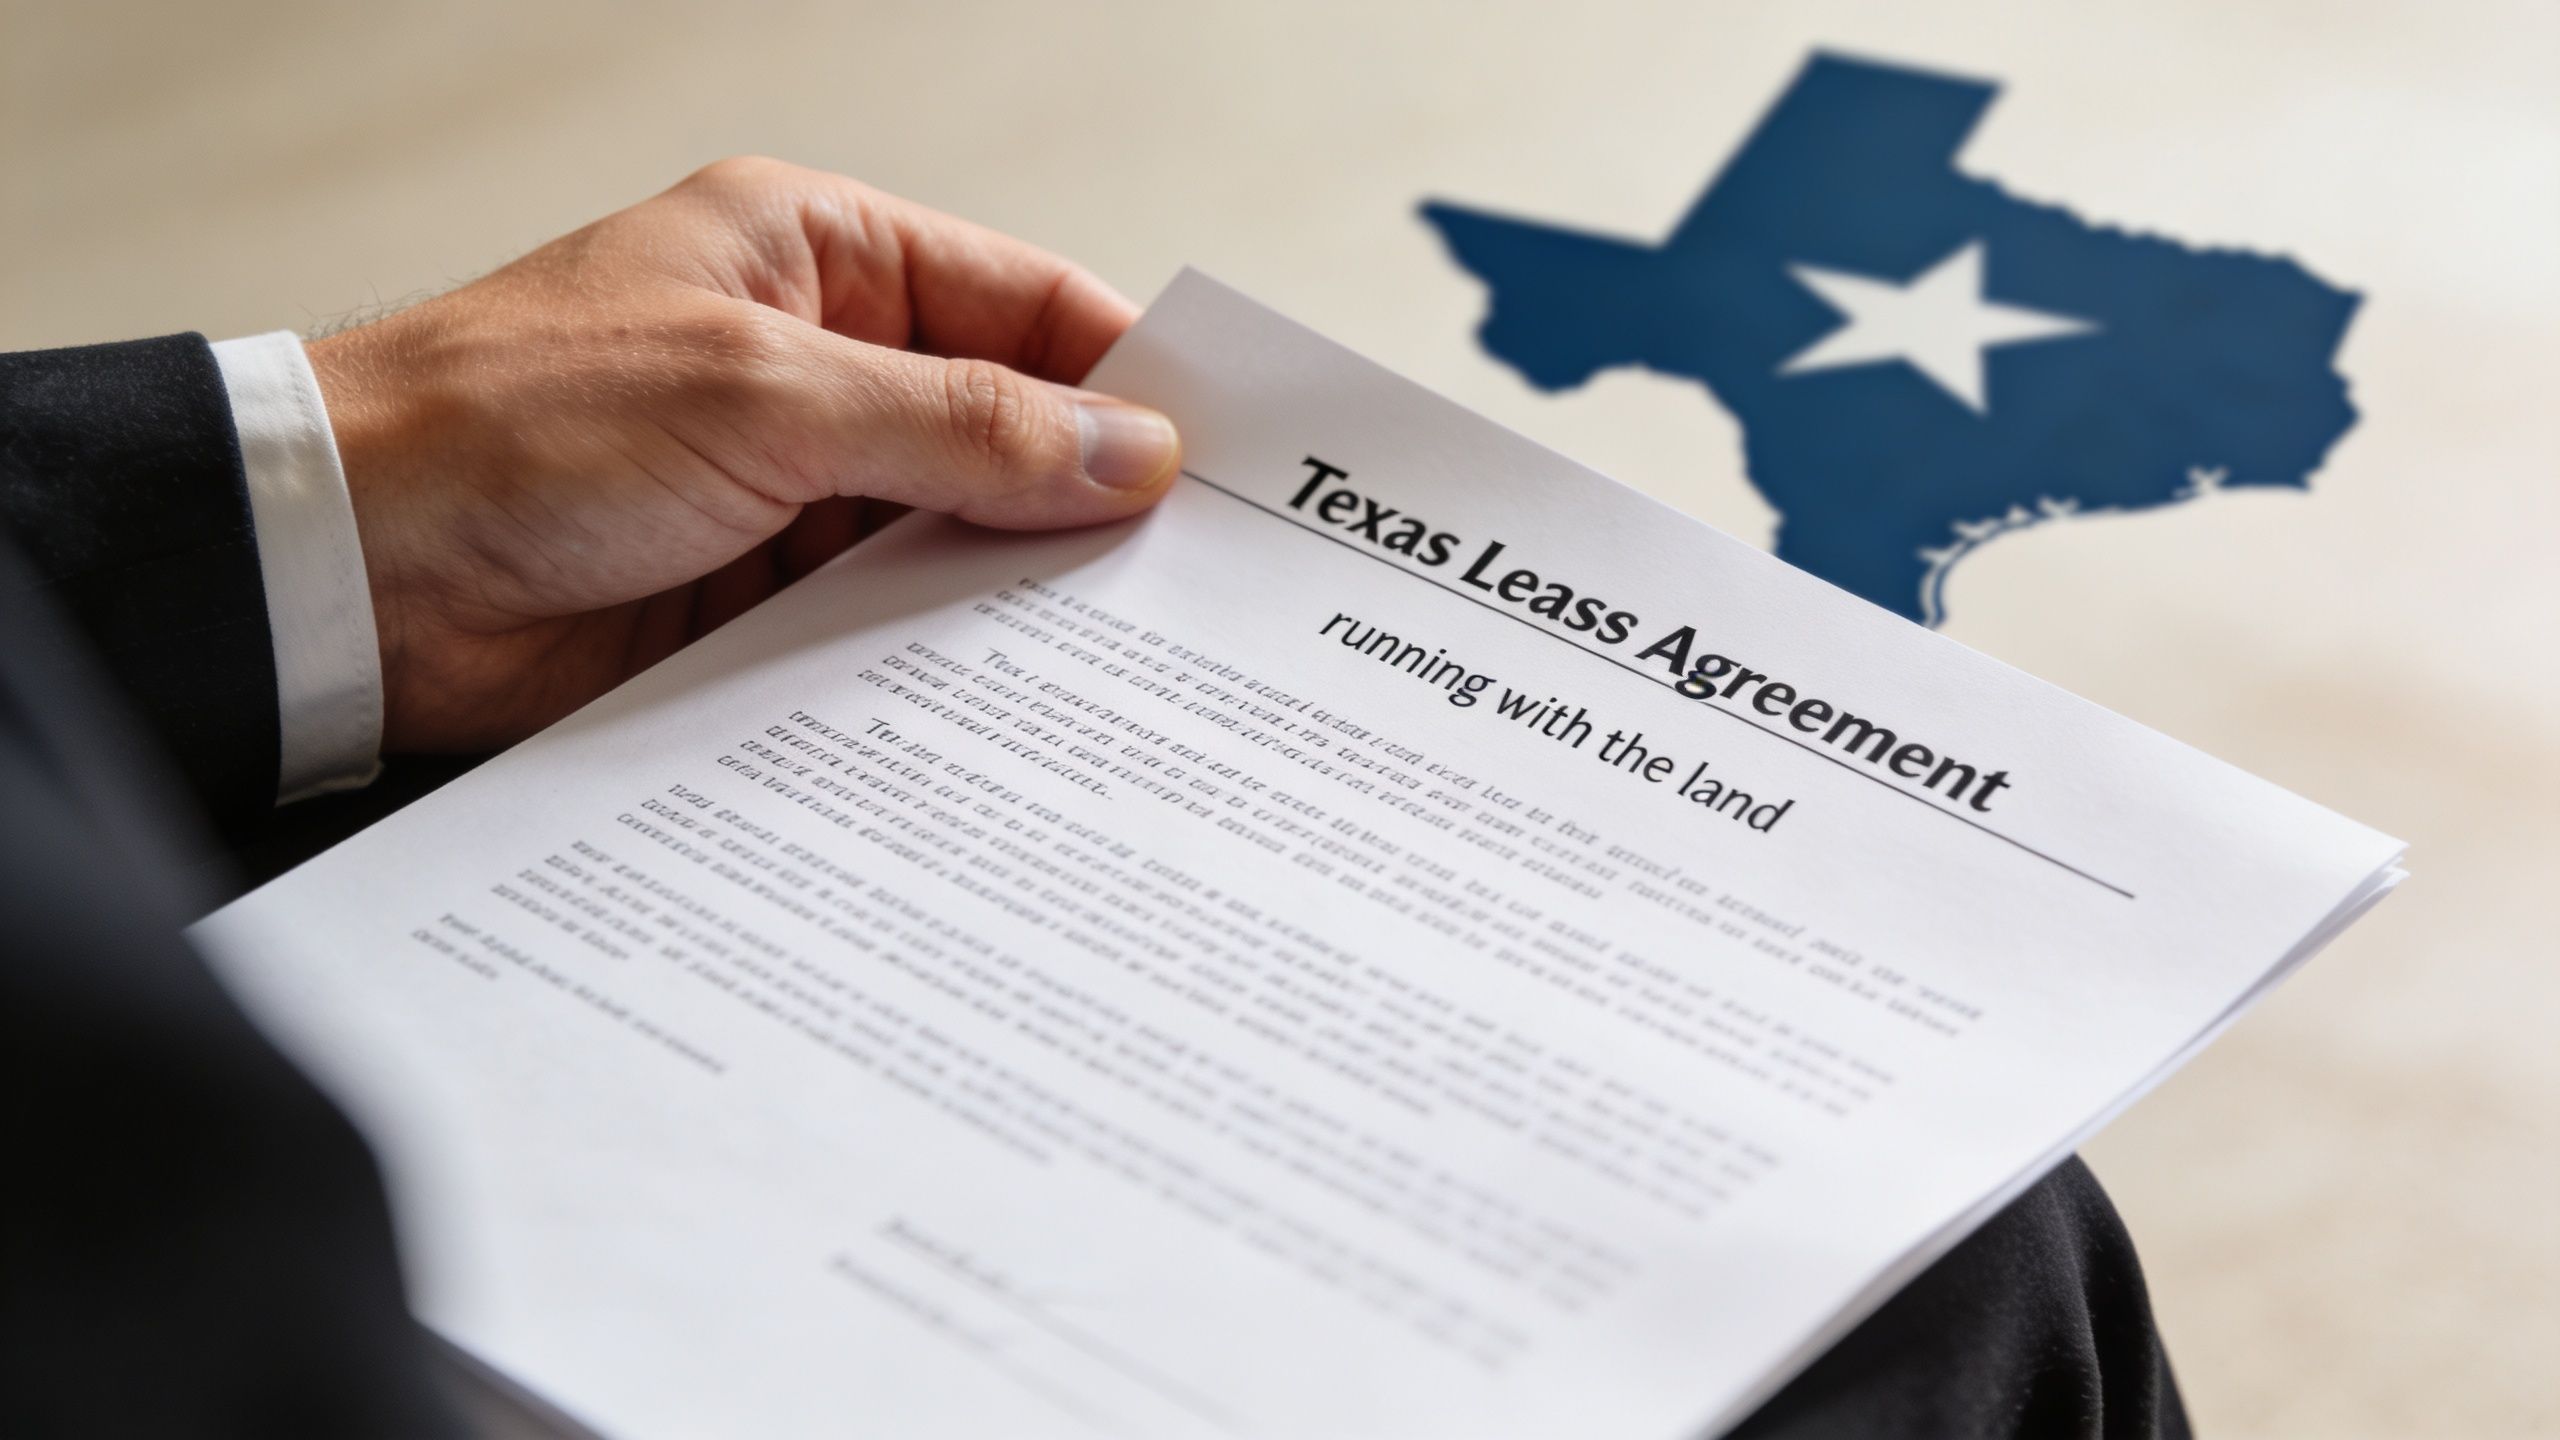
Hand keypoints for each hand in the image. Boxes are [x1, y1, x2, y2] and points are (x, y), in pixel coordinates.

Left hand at [306, 156, 1180, 753]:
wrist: (347, 577)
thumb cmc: (509, 423)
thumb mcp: (761, 396)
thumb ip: (955, 427)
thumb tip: (1120, 450)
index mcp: (816, 257)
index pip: (1023, 302)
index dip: (1128, 375)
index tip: (1222, 458)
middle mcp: (817, 368)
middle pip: (1005, 429)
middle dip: (1088, 499)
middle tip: (1198, 579)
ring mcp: (792, 492)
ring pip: (957, 541)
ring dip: (1018, 595)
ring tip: (1127, 658)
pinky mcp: (761, 604)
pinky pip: (889, 631)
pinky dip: (944, 664)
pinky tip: (1011, 705)